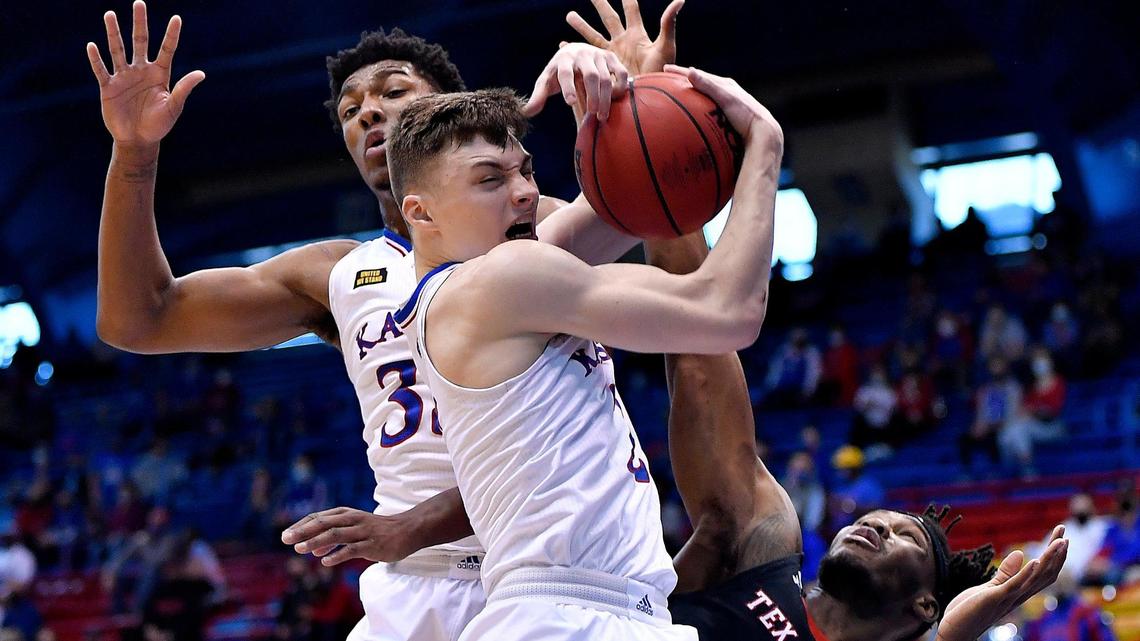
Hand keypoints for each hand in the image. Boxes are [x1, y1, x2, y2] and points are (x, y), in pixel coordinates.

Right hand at [87, 1, 204, 149]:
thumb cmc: (159, 125)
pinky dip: (96, 59)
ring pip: (118, 50)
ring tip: (110, 14)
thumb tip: (201, 73)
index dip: (171, 35)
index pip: (167, 50)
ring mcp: (124, 77)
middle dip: (140, 23)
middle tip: (139, 3)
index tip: (177, 18)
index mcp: (160, 74)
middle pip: (140, 41)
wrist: (138, 140)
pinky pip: (101, 70)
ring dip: (114, 33)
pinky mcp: (109, 87)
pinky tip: (92, 45)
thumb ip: (184, 89)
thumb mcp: (173, 107)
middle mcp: (141, 71)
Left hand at [281, 506, 416, 565]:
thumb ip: (333, 538)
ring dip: (316, 541)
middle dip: (303, 531)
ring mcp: (362, 532)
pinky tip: (325, 562)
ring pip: (336, 534)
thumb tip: (313, 550)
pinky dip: (337, 554)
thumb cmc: (376, 530)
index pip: (318, 517)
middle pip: (324, 523)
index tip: (285, 535)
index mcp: (345, 514)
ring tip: (300, 550)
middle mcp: (352, 520)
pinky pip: (352, 549)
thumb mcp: (353, 528)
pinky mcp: (372, 545)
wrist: (407, 530)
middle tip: (285, 539)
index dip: (301, 526)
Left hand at [522, 43, 628, 119]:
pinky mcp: (611, 58)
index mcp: (563, 59)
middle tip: (592, 114)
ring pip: (606, 78)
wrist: (575, 50)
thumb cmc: (559, 71)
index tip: (570, 103)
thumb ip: (538, 96)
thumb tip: (526, 113)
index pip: (566, 73)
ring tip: (601, 116)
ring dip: (605, 98)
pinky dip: (620, 87)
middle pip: (590, 76)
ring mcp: (598, 55)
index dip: (568, 87)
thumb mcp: (547, 81)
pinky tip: (614, 100)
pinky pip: (620, 73)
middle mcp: (582, 54)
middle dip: (592, 96)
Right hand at [567, 0, 683, 75]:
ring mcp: (613, 55)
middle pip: (609, 18)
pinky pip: (587, 57)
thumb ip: (668, 23)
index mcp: (637, 34)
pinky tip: (564, 45)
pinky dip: (576, 50)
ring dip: (582, 27)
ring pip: (594, 36)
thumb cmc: (660, 71)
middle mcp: (623, 41)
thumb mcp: (664, 47)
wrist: (647, 97)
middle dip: (600, 5)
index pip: (631, 9)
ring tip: (569, 16)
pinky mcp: (605, 68)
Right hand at [662, 64, 781, 148]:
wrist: (763, 133)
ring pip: (703, 97)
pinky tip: (691, 118)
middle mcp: (725, 92)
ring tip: (676, 96)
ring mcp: (725, 106)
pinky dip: (697, 110)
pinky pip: (707, 110)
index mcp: (723, 84)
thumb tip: (690, 72)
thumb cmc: (745, 114)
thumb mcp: (726, 98)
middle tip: (667, 80)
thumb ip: (708, 85)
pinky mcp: (727, 118)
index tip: (664, 69)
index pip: (697, 74)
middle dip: (683, 81)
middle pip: (699, 84)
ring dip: (690, 95)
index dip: (680, 72)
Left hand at [936, 525, 1067, 640]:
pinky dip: (1025, 574)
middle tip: (1064, 531)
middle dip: (1056, 553)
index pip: (1043, 573)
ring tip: (1059, 542)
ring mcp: (1008, 598)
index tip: (1061, 536)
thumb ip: (1006, 573)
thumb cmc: (971, 611)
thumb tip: (1021, 553)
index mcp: (1018, 593)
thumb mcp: (990, 588)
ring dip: (1048, 560)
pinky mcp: (994, 599)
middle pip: (1045, 574)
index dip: (1054, 555)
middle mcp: (1019, 596)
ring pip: (1035, 578)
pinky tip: (1034, 560)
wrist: (956, 632)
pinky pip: (1013, 586)